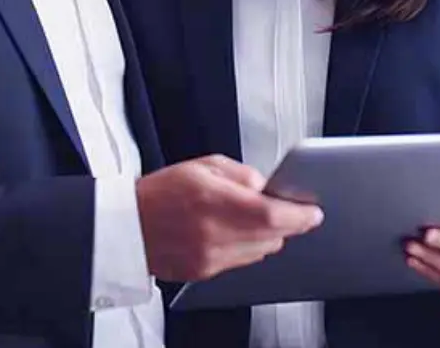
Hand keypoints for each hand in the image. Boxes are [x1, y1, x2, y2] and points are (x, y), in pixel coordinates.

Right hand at [136, 154, 323, 281]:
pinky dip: (247, 248)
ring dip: (268, 236)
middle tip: (288, 210)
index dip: (298, 215)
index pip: (270, 214)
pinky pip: (242, 262)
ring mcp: (209, 257)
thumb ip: (241, 175)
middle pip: (271, 236)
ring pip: (261, 251)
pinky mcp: (205, 272)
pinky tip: (234, 233)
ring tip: (252, 218)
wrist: (127, 226)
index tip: (313, 212)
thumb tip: (268, 188)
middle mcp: (212, 232)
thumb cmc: (160, 192)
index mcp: (211, 199)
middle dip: (286, 224)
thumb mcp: (203, 166)